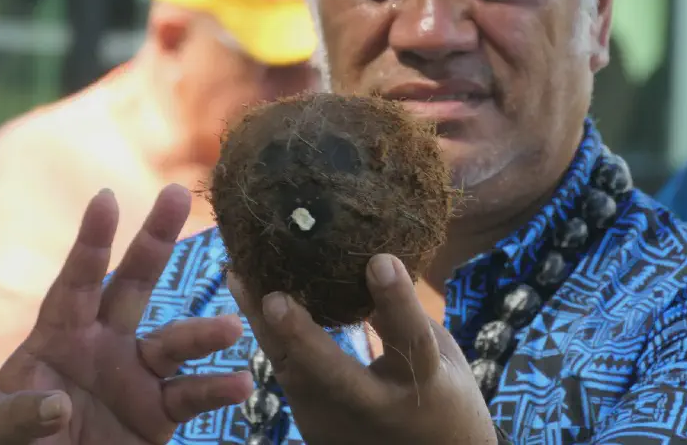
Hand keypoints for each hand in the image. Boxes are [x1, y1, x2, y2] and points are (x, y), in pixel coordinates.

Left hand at [0, 185, 252, 443]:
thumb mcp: (0, 433)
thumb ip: (20, 417)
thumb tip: (57, 404)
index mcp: (59, 337)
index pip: (76, 283)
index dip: (91, 242)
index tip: (107, 198)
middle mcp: (103, 344)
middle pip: (134, 284)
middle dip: (155, 239)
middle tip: (178, 194)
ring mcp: (135, 374)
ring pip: (174, 342)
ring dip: (204, 334)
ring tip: (232, 330)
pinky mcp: (159, 411)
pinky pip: (191, 395)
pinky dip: (217, 389)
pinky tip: (241, 385)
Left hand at [230, 254, 496, 444]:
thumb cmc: (445, 398)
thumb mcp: (443, 357)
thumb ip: (407, 319)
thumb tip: (373, 262)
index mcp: (423, 385)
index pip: (410, 341)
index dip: (396, 302)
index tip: (379, 260)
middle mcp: (376, 408)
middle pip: (333, 375)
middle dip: (302, 337)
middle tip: (274, 298)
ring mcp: (337, 423)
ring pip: (293, 372)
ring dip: (264, 324)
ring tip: (241, 275)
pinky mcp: (312, 426)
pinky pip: (288, 374)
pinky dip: (270, 335)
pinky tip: (250, 300)